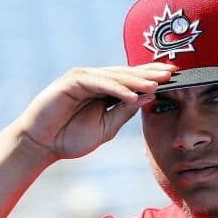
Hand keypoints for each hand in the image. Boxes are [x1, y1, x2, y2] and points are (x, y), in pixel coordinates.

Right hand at [8, 63, 175, 159]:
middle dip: (150, 73)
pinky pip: (98, 84)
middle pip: (127, 74)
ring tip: (158, 84)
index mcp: (104, 89)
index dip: (153, 78)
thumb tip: (149, 96)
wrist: (41, 145)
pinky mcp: (71, 81)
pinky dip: (116, 89)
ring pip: (115, 76)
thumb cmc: (71, 138)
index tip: (176, 78)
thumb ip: (125, 111)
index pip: (132, 81)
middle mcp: (95, 79)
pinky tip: (133, 95)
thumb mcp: (107, 127)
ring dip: (137, 80)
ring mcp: (82, 77)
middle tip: (174, 72)